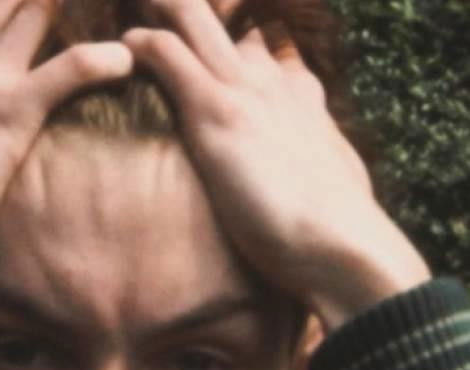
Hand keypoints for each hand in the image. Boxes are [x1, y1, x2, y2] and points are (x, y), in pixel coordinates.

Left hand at [122, 0, 430, 328]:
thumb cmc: (339, 231)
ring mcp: (244, 89)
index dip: (235, 36)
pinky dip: (143, 43)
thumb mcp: (334, 181)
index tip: (211, 36)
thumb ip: (317, 162)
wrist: (343, 245)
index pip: (264, 45)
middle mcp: (272, 79)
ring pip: (193, 16)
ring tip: (135, 7)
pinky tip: (126, 44)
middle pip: (223, 17)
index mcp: (299, 95)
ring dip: (162, 7)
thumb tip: (323, 173)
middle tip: (157, 9)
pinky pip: (168, 53)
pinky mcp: (216, 109)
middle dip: (188, 9)